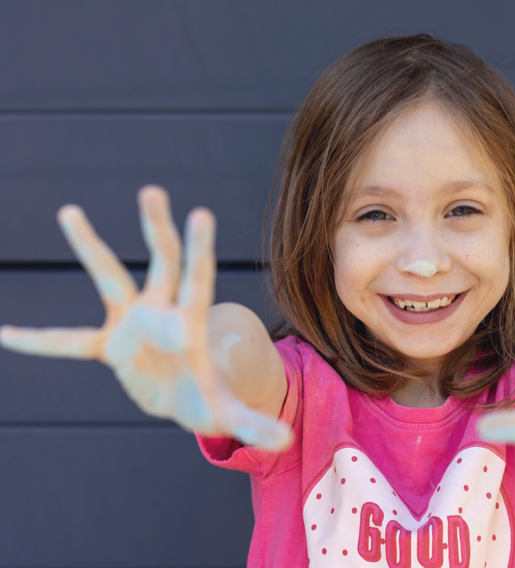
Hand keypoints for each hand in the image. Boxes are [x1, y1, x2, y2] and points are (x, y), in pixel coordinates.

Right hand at [0, 186, 290, 449]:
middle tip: (153, 191)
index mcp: (193, 321)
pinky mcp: (109, 346)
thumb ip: (253, 424)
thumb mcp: (229, 413)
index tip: (201, 215)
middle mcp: (162, 312)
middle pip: (161, 262)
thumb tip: (284, 442)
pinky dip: (41, 342)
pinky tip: (6, 335)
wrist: (185, 398)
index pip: (198, 278)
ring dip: (92, 247)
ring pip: (110, 278)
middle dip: (157, 229)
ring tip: (69, 210)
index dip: (199, 249)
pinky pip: (69, 343)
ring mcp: (132, 324)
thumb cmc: (209, 398)